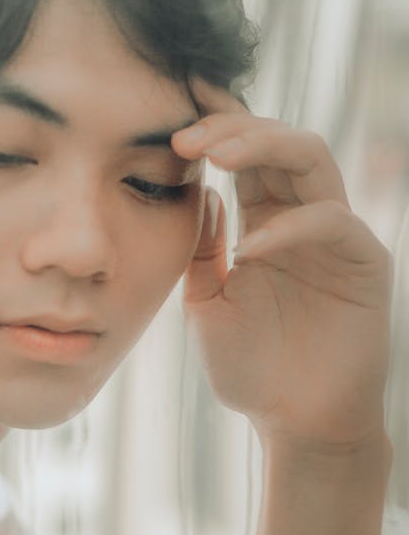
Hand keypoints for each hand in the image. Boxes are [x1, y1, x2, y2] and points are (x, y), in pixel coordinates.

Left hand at [171, 78, 392, 448]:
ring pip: (311, 159)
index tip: (171, 111)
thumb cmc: (252, 366)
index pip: (243, 156)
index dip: (214, 126)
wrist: (295, 423)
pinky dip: (291, 227)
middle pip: (277, 142)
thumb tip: (197, 193)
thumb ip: (202, 249)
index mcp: (265, 221)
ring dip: (263, 149)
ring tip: (216, 157)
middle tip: (186, 136)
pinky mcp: (364, 263)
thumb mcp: (207, 302)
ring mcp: (336, 236)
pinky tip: (253, 247)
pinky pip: (332, 222)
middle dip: (231, 129)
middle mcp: (301, 218)